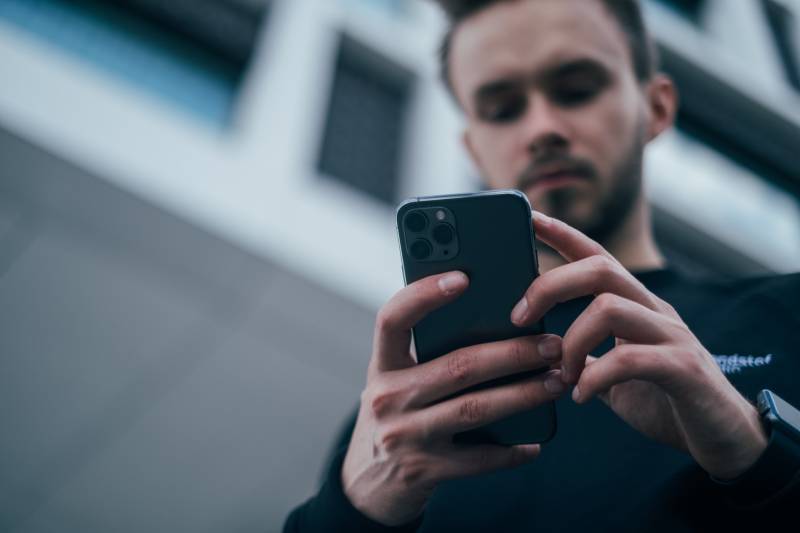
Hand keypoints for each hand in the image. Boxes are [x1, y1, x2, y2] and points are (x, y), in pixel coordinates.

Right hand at [341, 271, 565, 525]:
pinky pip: (478, 459)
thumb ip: (426, 356)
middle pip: (457, 365)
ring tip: (556, 381)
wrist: (366, 485)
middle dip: (512, 352)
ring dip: (523, 394)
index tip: (462, 277)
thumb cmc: (395, 416)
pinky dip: (511, 450)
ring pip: (475, 408)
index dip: (423, 295)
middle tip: (552, 344)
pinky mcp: (423, 471)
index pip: (392, 318)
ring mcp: (404, 436)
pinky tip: (535, 442)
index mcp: (381, 366)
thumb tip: (496, 324)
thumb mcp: (396, 382)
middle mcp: (387, 398)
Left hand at [511, 211, 767, 479]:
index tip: (529, 217)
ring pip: (609, 307)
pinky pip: (630, 359)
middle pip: (599, 269)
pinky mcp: (685, 369)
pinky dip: (595, 377)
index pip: (596, 257)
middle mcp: (655, 311)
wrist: (727, 440)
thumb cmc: (667, 403)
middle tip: (518, 317)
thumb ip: (586, 358)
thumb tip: (542, 352)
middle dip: (550, 285)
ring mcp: (673, 336)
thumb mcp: (615, 375)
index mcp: (636, 307)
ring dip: (571, 342)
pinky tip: (582, 397)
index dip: (563, 234)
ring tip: (561, 375)